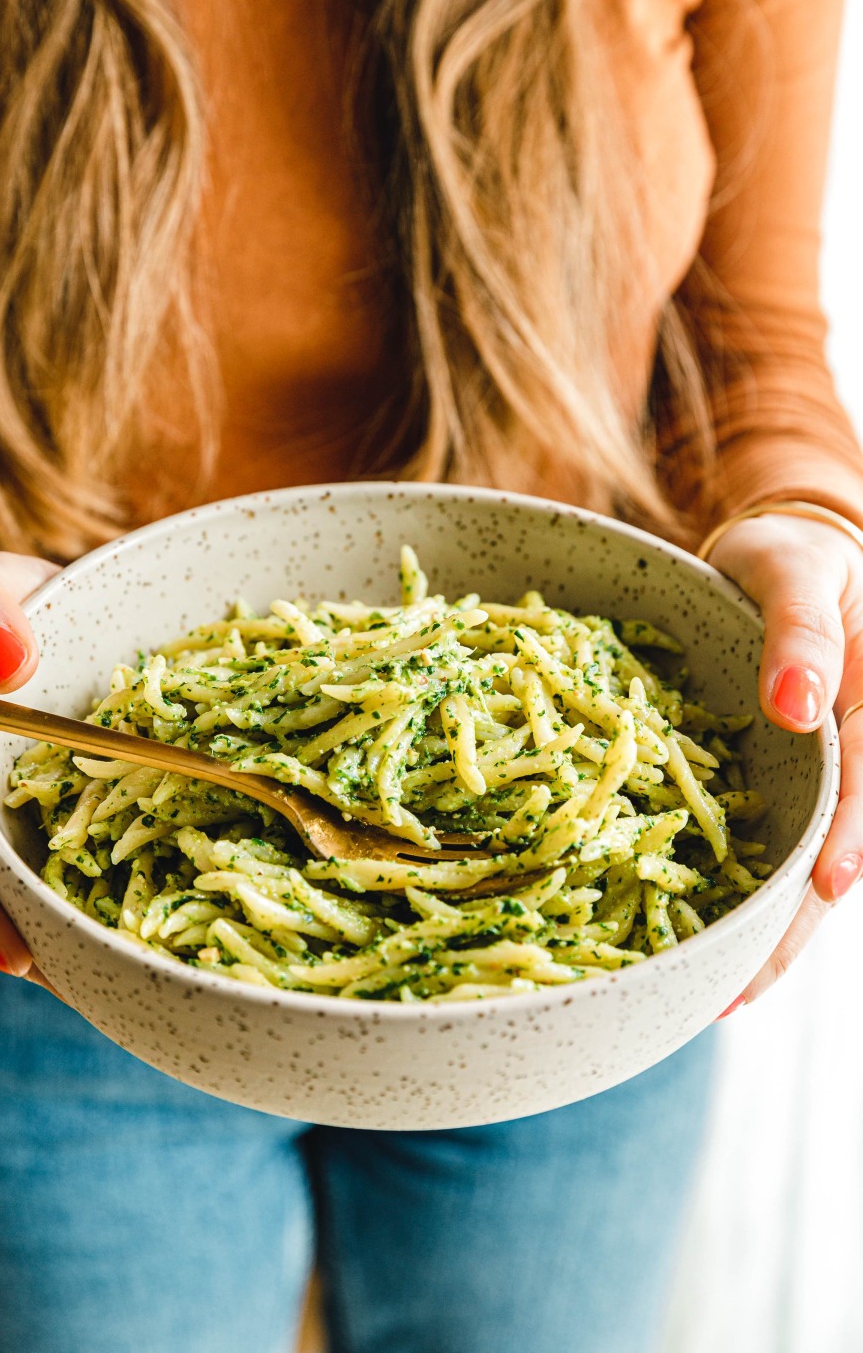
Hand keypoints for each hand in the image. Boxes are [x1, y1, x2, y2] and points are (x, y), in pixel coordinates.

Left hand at [706, 513, 862, 1009]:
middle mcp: (852, 756)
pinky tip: (705, 937)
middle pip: (837, 851)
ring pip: (802, 864)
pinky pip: (768, 846)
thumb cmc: (792, 559)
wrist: (781, 561)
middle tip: (743, 991)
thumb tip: (796, 705)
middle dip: (796, 925)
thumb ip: (800, 633)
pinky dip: (741, 892)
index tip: (825, 890)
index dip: (851, 840)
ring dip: (770, 930)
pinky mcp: (781, 788)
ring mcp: (817, 781)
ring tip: (721, 995)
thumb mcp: (794, 572)